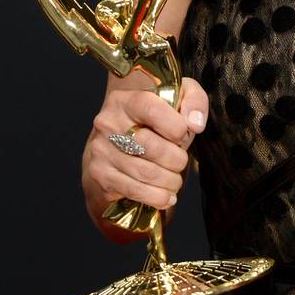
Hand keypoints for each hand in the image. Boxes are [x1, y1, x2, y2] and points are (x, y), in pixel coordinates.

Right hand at [83, 77, 208, 238]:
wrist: (117, 141)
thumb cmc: (153, 120)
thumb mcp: (177, 98)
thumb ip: (194, 100)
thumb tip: (195, 123)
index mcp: (126, 99)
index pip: (152, 110)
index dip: (177, 127)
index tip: (184, 134)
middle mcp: (108, 122)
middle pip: (151, 146)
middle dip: (176, 159)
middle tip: (181, 161)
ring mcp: (101, 149)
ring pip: (145, 172)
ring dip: (170, 180)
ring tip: (176, 179)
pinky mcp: (100, 174)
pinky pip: (134, 190)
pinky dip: (156, 197)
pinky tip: (167, 196)